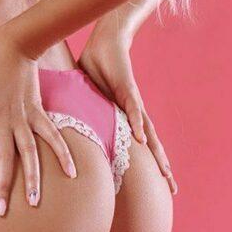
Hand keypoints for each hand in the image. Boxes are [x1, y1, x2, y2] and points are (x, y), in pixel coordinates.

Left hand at [0, 30, 77, 214]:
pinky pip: (51, 135)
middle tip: (1, 212)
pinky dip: (62, 153)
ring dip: (32, 178)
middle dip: (1, 187)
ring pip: (29, 153)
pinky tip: (72, 173)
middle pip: (2, 160)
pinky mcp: (38, 111)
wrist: (14, 43)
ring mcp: (23, 117)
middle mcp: (3, 121)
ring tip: (34, 203)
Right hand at [78, 30, 177, 194]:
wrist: (106, 41)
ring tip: (165, 173)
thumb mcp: (84, 96)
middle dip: (160, 167)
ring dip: (156, 152)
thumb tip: (58, 125)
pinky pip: (133, 109)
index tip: (155, 186)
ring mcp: (131, 102)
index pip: (136, 145)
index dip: (146, 165)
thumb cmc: (96, 66)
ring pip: (147, 131)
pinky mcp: (127, 89)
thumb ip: (79, 110)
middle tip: (173, 190)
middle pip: (150, 144)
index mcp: (122, 116)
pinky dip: (136, 124)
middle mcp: (131, 113)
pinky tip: (141, 139)